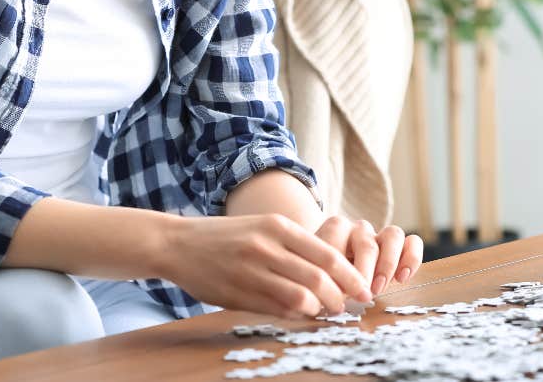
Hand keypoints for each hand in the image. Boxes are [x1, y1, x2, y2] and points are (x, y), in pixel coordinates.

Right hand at [163, 213, 373, 319]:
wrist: (179, 243)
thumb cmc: (226, 236)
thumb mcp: (261, 226)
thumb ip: (293, 245)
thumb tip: (332, 271)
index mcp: (276, 225)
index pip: (326, 255)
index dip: (350, 277)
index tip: (363, 290)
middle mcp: (266, 246)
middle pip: (318, 280)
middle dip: (339, 299)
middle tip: (345, 308)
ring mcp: (251, 271)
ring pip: (300, 299)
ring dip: (317, 311)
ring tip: (322, 313)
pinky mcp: (237, 293)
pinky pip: (276, 311)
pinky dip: (294, 317)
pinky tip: (297, 315)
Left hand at [315, 215, 423, 296]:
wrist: (333, 268)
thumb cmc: (326, 272)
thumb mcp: (320, 273)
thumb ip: (324, 277)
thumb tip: (332, 294)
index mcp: (336, 228)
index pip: (338, 239)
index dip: (338, 269)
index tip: (338, 292)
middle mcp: (359, 228)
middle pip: (367, 245)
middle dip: (365, 274)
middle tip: (362, 295)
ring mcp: (380, 234)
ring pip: (394, 235)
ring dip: (388, 265)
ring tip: (379, 288)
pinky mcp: (399, 245)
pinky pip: (412, 242)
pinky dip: (411, 258)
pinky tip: (402, 278)